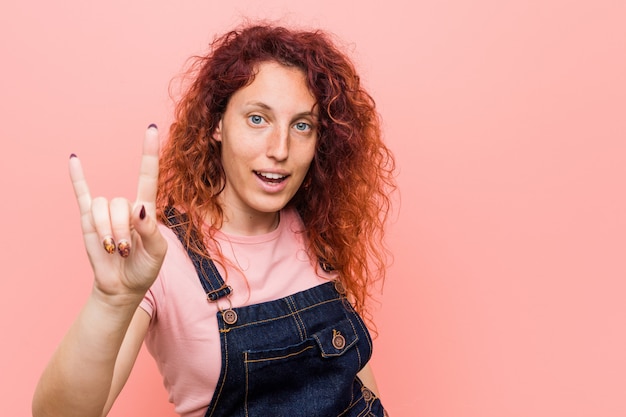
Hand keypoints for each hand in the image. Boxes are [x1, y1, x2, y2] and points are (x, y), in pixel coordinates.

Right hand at [69, 125, 166, 301]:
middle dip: (122, 230)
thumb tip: (139, 207)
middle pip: (120, 204)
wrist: (123, 286)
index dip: (149, 153)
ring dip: (107, 232)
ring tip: (114, 249)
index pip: (148, 176)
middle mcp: (126, 206)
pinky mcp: (89, 220)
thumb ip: (151, 229)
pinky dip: (78, 178)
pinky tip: (75, 160)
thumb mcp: (157, 252)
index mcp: (146, 209)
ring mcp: (106, 212)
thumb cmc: (144, 268)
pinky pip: (82, 194)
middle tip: (126, 251)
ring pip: (102, 208)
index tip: (152, 128)